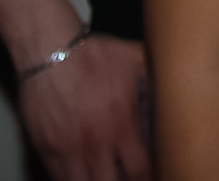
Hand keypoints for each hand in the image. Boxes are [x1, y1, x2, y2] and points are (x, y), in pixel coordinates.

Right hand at [18, 32, 151, 180]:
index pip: (140, 169)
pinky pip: (57, 176)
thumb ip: (154, 80)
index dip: (148, 175)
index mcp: (121, 124)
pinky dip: (70, 177)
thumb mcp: (135, 60)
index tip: (152, 173)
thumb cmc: (92, 54)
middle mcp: (94, 142)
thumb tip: (175, 82)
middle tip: (128, 175)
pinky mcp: (44, 147)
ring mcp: (66, 148)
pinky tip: (81, 172)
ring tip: (105, 174)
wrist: (50, 50)